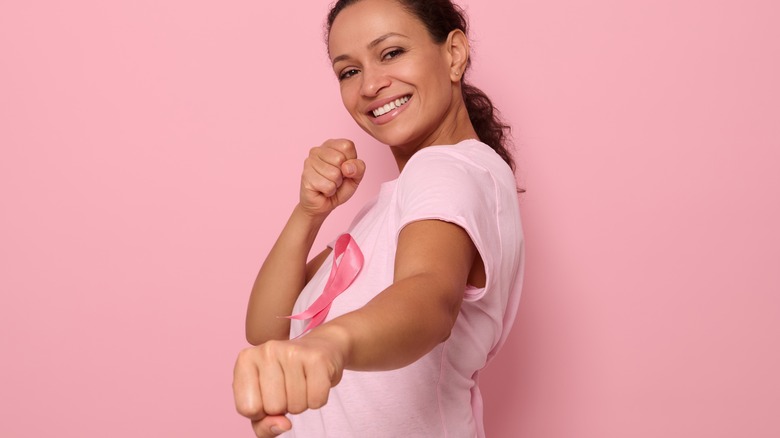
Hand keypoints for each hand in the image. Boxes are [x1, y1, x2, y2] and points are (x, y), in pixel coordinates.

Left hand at [233, 333, 347, 436]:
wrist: (320, 349)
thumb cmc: (286, 379)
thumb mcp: (264, 403)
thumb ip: (262, 425)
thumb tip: (282, 425)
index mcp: (246, 360)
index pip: (247, 409)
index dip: (261, 412)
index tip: (269, 395)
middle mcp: (266, 350)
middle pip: (273, 408)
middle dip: (284, 407)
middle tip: (289, 387)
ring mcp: (291, 351)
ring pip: (296, 406)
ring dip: (301, 403)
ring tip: (302, 383)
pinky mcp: (316, 358)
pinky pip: (316, 400)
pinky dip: (317, 400)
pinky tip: (314, 381)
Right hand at [299, 139, 365, 217]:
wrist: (323, 204)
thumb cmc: (338, 187)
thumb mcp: (355, 176)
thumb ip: (359, 167)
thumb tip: (347, 166)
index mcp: (331, 145)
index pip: (347, 145)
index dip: (351, 161)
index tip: (344, 169)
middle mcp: (317, 150)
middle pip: (340, 159)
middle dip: (342, 174)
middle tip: (335, 178)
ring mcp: (309, 162)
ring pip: (334, 174)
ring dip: (335, 184)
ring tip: (328, 184)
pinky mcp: (306, 176)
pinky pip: (328, 186)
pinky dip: (329, 191)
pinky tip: (322, 190)